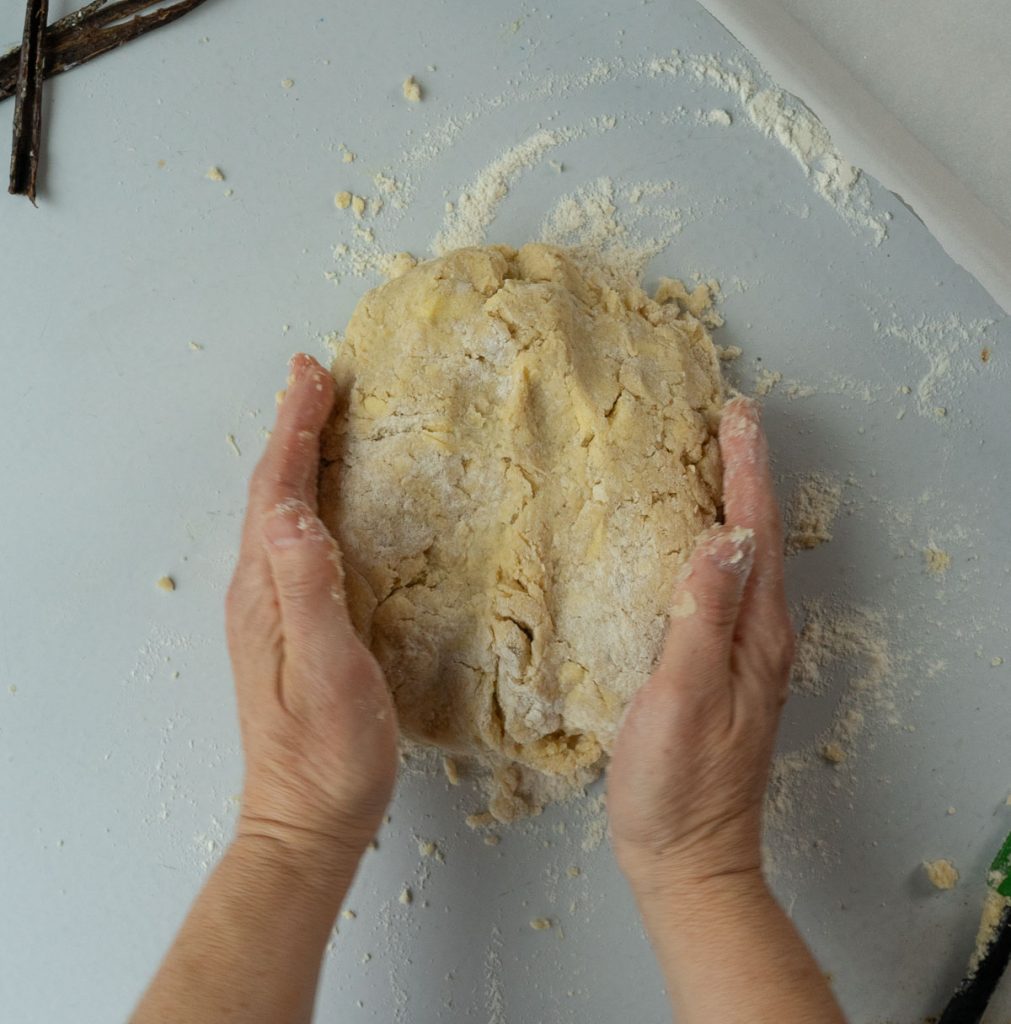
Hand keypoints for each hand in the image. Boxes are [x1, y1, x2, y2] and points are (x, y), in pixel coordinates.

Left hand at [225, 354, 397, 870]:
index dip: (297, 430)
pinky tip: (326, 500)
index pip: (277, 492)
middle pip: (273, 493)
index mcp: (266, 592)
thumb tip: (292, 514)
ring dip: (299, 458)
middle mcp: (260, 592)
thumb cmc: (328, 753)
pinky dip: (310, 498)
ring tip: (320, 418)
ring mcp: (273, 610)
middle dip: (295, 429)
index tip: (315, 376)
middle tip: (316, 378)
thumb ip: (308, 592)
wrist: (308, 818)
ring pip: (282, 513)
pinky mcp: (292, 626)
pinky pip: (297, 541)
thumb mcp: (326, 672)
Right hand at [607, 397, 793, 894]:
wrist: (686, 857)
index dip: (746, 469)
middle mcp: (757, 636)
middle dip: (745, 473)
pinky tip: (688, 545)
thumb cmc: (677, 786)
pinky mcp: (715, 669)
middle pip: (758, 538)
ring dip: (731, 505)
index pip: (756, 534)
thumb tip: (725, 536)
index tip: (737, 415)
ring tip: (712, 462)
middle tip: (728, 420)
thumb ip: (703, 616)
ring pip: (741, 561)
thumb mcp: (684, 697)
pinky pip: (720, 589)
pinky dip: (710, 548)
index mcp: (755, 635)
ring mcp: (739, 654)